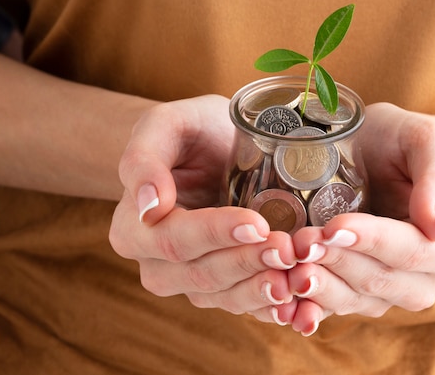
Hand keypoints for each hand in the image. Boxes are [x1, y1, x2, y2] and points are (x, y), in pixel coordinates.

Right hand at [109, 96, 296, 317]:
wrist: (218, 147)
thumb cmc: (191, 132)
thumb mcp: (166, 124)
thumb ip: (143, 158)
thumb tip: (149, 206)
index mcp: (134, 230)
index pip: (174, 240)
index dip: (216, 234)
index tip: (257, 222)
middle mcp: (158, 265)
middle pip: (203, 274)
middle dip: (248, 262)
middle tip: (288, 248)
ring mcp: (192, 282)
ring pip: (227, 297)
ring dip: (264, 290)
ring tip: (298, 276)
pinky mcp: (225, 290)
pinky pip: (247, 306)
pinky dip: (274, 308)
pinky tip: (299, 305)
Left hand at [286, 103, 434, 334]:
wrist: (373, 152)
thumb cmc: (400, 142)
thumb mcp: (425, 141)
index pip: (410, 251)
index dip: (370, 241)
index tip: (334, 225)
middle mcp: (422, 281)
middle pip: (377, 280)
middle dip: (336, 261)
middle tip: (301, 239)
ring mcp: (385, 293)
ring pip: (350, 300)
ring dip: (316, 285)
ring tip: (287, 263)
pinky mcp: (351, 295)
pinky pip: (327, 309)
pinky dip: (303, 308)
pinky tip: (281, 302)